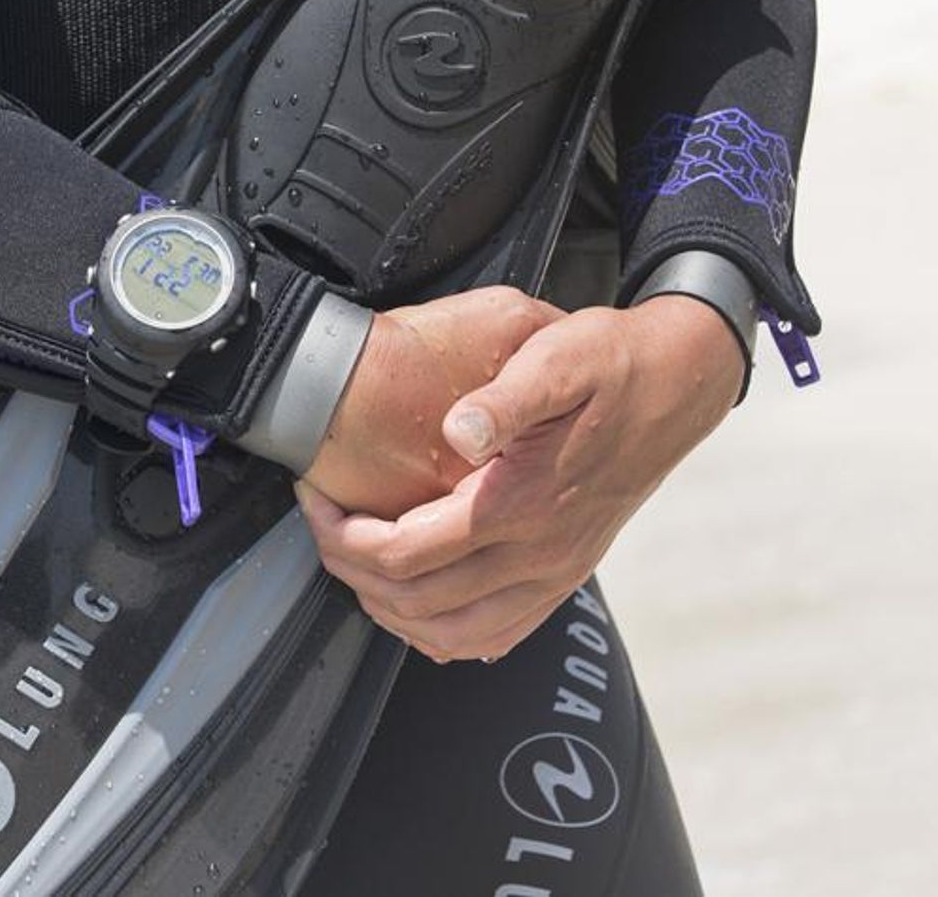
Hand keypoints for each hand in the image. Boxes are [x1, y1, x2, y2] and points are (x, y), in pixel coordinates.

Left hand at [299, 296, 743, 662]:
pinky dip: (439, 631)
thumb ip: (508, 396)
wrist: (679, 383)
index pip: (405, 553)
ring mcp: (555, 573)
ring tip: (353, 562)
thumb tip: (459, 428)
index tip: (313, 495)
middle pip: (415, 602)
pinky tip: (414, 597)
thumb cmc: (611, 363)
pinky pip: (493, 636)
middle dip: (349, 570)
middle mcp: (540, 554)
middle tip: (319, 523)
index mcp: (523, 504)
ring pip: (451, 635)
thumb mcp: (560, 358)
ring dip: (388, 609)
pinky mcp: (565, 576)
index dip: (341, 534)